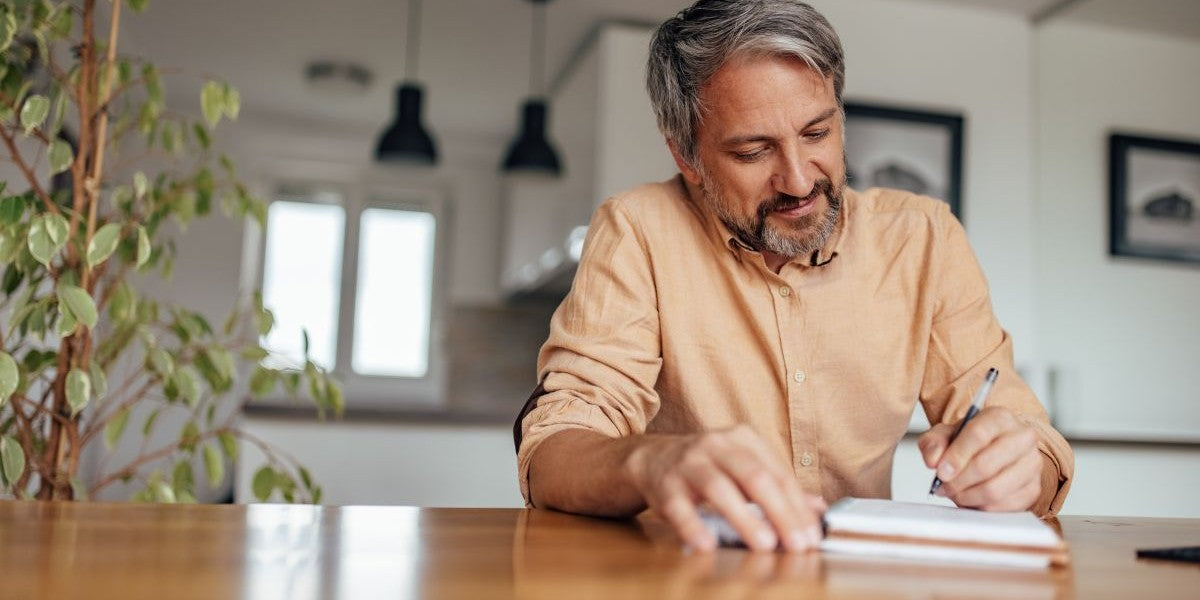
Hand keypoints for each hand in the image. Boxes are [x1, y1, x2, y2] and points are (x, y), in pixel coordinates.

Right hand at [622, 424, 825, 551]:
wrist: (650, 458)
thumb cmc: (706, 467)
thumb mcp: (743, 468)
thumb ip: (778, 486)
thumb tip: (818, 508)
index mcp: (743, 439)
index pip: (778, 474)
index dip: (798, 507)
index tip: (811, 537)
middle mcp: (717, 444)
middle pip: (756, 477)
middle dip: (781, 513)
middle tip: (796, 544)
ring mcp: (689, 462)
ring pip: (720, 488)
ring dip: (744, 518)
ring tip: (764, 544)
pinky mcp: (664, 483)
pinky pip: (679, 506)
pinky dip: (693, 526)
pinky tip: (706, 545)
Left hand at [918, 406, 1042, 511]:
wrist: (993, 452)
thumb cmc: (970, 442)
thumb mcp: (945, 435)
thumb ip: (933, 443)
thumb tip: (933, 461)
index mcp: (1000, 417)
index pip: (978, 435)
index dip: (956, 456)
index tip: (941, 472)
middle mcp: (1022, 437)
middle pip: (988, 464)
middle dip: (960, 480)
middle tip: (945, 486)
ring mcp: (1032, 464)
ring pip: (996, 489)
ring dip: (969, 496)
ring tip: (955, 494)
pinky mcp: (1034, 488)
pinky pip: (1005, 506)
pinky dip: (983, 507)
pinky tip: (972, 500)